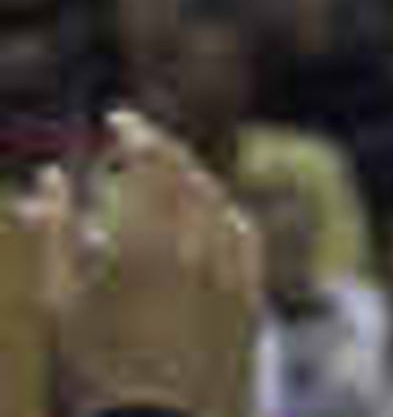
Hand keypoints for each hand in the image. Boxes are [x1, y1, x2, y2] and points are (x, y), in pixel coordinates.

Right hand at [34, 110, 265, 416]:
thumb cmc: (91, 368)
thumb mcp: (58, 304)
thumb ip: (53, 236)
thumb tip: (45, 179)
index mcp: (148, 244)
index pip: (149, 161)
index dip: (134, 133)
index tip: (117, 121)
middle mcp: (197, 247)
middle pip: (186, 172)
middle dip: (161, 149)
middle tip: (137, 143)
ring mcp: (230, 270)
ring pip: (215, 199)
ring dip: (188, 180)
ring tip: (160, 182)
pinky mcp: (250, 293)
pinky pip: (241, 234)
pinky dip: (219, 214)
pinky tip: (201, 218)